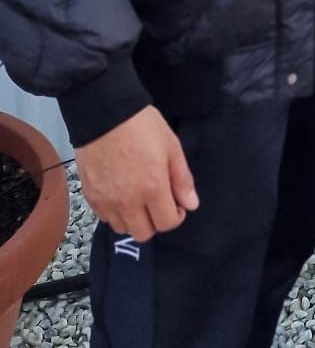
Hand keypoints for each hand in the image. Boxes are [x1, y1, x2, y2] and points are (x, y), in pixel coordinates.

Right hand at [75, 106, 198, 242]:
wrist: (104, 114)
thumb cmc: (142, 126)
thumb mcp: (171, 146)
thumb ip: (182, 179)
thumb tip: (191, 204)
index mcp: (152, 188)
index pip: (166, 223)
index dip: (176, 216)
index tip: (176, 203)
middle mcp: (127, 201)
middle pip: (143, 234)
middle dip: (155, 222)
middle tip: (158, 202)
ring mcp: (106, 201)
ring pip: (122, 229)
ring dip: (134, 219)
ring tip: (138, 198)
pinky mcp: (90, 196)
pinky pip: (105, 218)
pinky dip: (115, 212)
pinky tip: (121, 194)